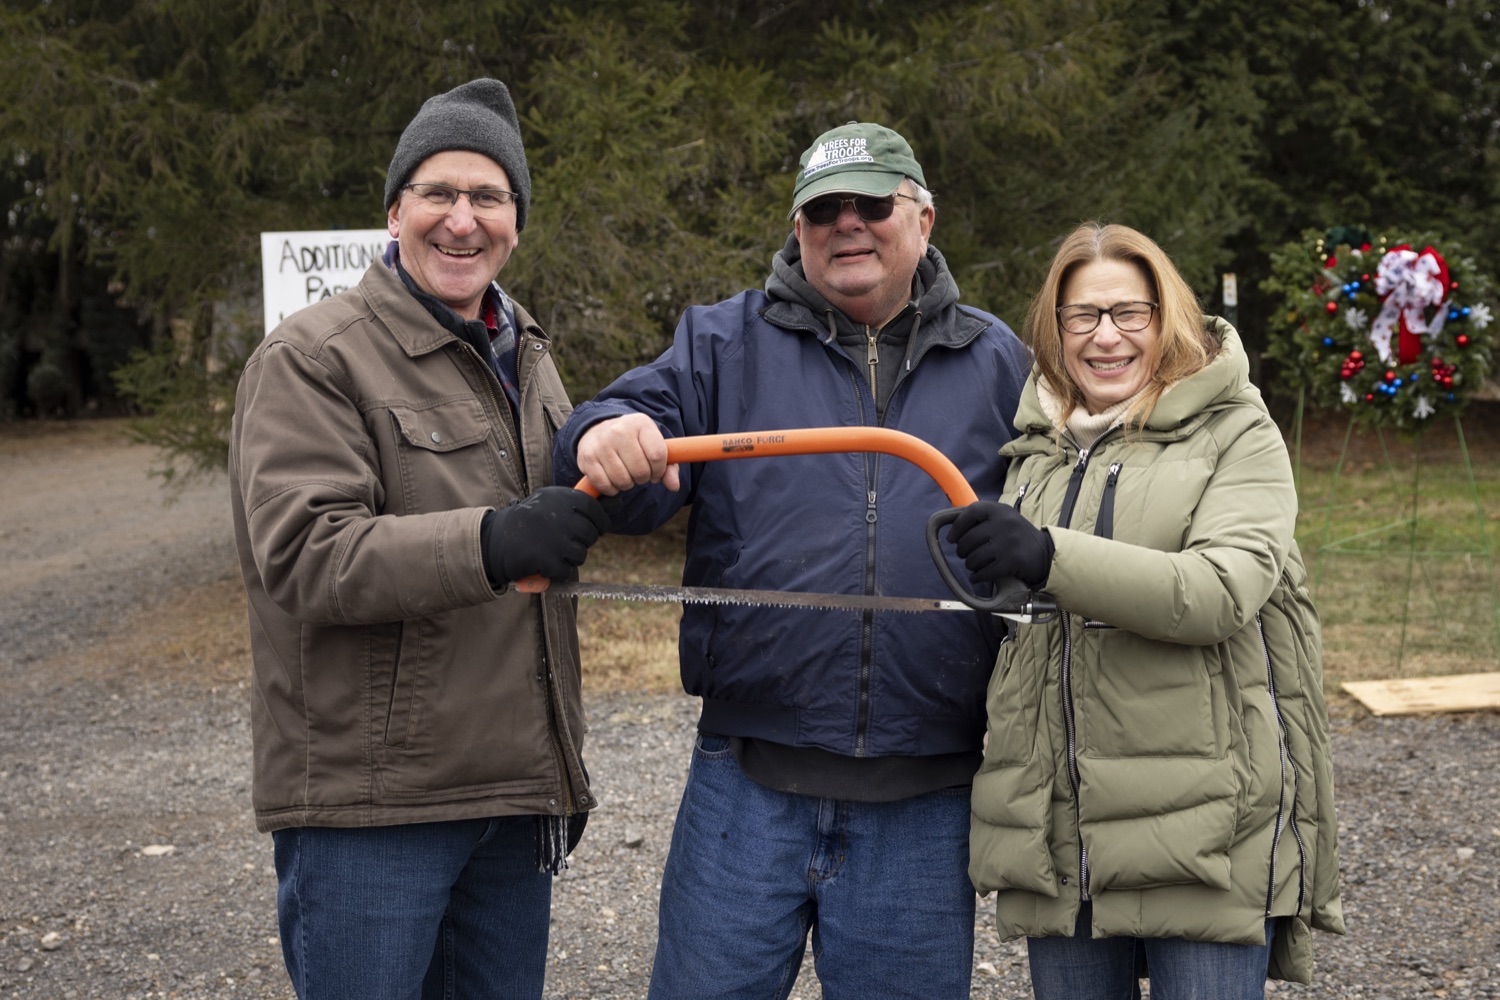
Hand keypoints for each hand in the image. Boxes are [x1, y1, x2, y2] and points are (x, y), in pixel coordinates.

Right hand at [482, 487, 611, 583]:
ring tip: (551, 550)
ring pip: (580, 554)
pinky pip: (566, 570)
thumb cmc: (530, 520)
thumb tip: (617, 501)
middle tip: (562, 540)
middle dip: (581, 541)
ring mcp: (554, 538)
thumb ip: (582, 502)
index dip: (598, 522)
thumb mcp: (553, 501)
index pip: (596, 511)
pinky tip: (543, 562)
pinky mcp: (547, 559)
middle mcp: (560, 515)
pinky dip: (556, 571)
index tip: (592, 528)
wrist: (496, 540)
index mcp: (562, 497)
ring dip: (569, 557)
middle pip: (590, 535)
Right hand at [575, 414, 679, 494]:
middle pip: (640, 470)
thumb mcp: (652, 445)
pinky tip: (613, 479)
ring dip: (627, 484)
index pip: (658, 455)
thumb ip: (668, 466)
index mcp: (641, 423)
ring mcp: (602, 444)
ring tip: (626, 474)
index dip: (659, 470)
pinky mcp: (587, 458)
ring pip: (623, 480)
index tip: (655, 472)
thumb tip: (674, 486)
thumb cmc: (632, 442)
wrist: (597, 429)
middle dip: (643, 478)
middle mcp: (620, 430)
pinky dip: (612, 488)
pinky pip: (605, 485)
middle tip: (638, 473)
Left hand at [947, 501, 1053, 588]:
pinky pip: (984, 572)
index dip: (957, 526)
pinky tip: (978, 576)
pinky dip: (977, 576)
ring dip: (970, 564)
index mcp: (1001, 510)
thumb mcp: (1005, 519)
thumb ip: (983, 518)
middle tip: (964, 554)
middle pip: (969, 539)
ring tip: (974, 564)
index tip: (952, 538)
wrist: (1045, 554)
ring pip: (974, 557)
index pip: (971, 512)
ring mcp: (1009, 542)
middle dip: (962, 550)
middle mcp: (1005, 523)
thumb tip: (952, 525)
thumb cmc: (1017, 536)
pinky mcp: (1012, 561)